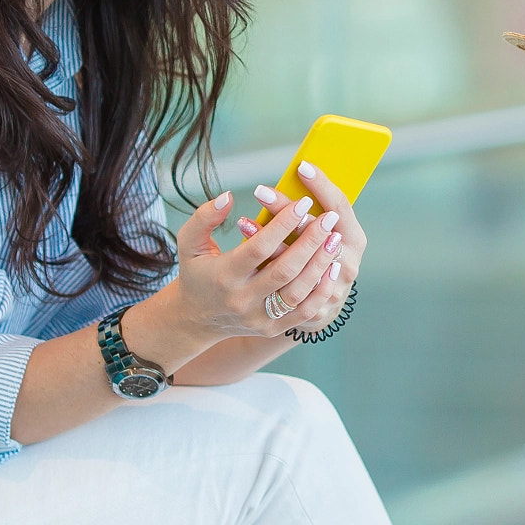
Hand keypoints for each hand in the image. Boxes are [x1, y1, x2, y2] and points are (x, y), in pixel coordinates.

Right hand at [154, 189, 351, 344]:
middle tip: (329, 218)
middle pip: (284, 270)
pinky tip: (333, 268)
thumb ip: (204, 217)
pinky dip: (321, 290)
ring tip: (335, 239)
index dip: (283, 224)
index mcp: (223, 276)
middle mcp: (242, 300)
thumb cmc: (197, 273)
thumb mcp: (189, 243)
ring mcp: (259, 318)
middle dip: (310, 242)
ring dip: (320, 265)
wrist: (197, 319)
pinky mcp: (272, 328)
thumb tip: (228, 197)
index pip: (259, 248)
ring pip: (298, 293)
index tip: (304, 202)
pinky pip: (303, 312)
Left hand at [248, 160, 366, 306]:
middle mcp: (347, 261)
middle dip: (285, 210)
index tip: (301, 166)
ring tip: (243, 222)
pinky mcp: (312, 309)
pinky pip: (283, 286)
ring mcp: (331, 287)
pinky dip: (264, 266)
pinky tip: (245, 249)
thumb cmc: (317, 255)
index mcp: (354, 236)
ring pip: (296, 262)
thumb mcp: (329, 230)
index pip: (339, 205)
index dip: (322, 185)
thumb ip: (317, 205)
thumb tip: (299, 173)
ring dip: (269, 238)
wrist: (318, 303)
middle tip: (260, 191)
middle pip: (314, 231)